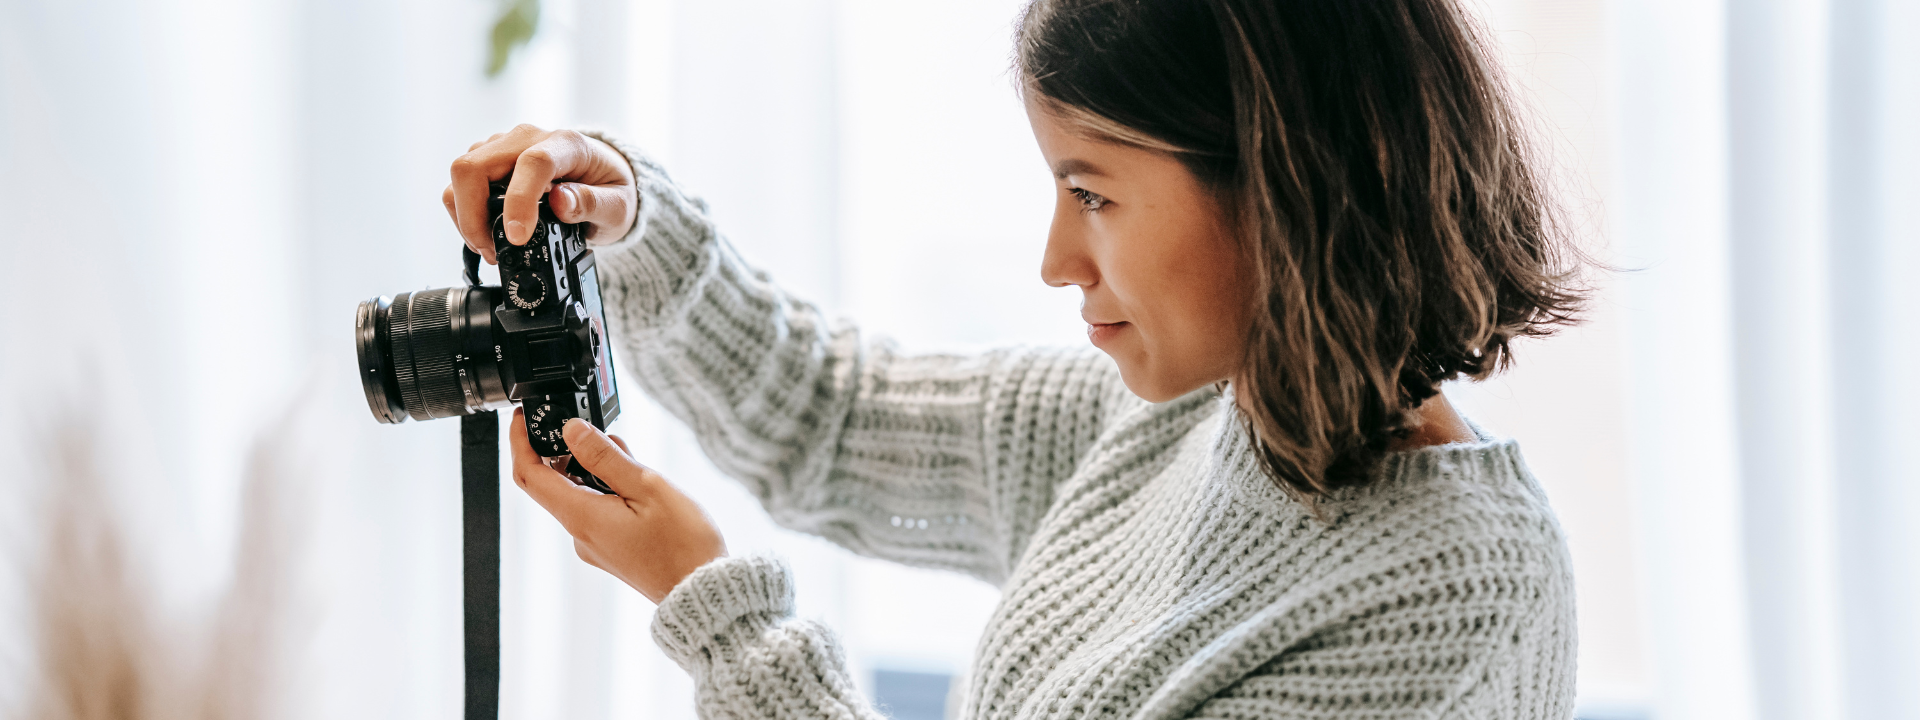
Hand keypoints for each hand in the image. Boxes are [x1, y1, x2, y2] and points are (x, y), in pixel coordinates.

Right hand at [443, 124, 637, 263]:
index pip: (533, 163)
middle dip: (473, 216)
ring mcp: (504, 146)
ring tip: (491, 248)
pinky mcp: (490, 159)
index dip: (519, 201)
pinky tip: (486, 234)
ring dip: (466, 217)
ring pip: (462, 174)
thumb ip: (593, 204)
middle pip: (475, 165)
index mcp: (566, 144)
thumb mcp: (618, 205)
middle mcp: (528, 138)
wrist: (603, 176)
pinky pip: (462, 183)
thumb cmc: (611, 189)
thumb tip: (561, 202)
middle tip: (492, 251)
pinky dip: (466, 213)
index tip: (517, 237)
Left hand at [508, 409, 726, 603]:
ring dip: (594, 469)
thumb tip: (572, 430)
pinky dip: (606, 488)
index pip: (530, 475)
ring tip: (629, 456)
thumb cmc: (683, 544)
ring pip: (579, 495)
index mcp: (582, 516)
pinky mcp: (610, 549)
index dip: (520, 442)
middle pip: (553, 483)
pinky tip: (635, 480)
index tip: (521, 419)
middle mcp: (580, 534)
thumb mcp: (646, 486)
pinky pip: (596, 510)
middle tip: (593, 428)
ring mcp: (594, 544)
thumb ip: (605, 457)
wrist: (701, 591)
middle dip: (566, 451)